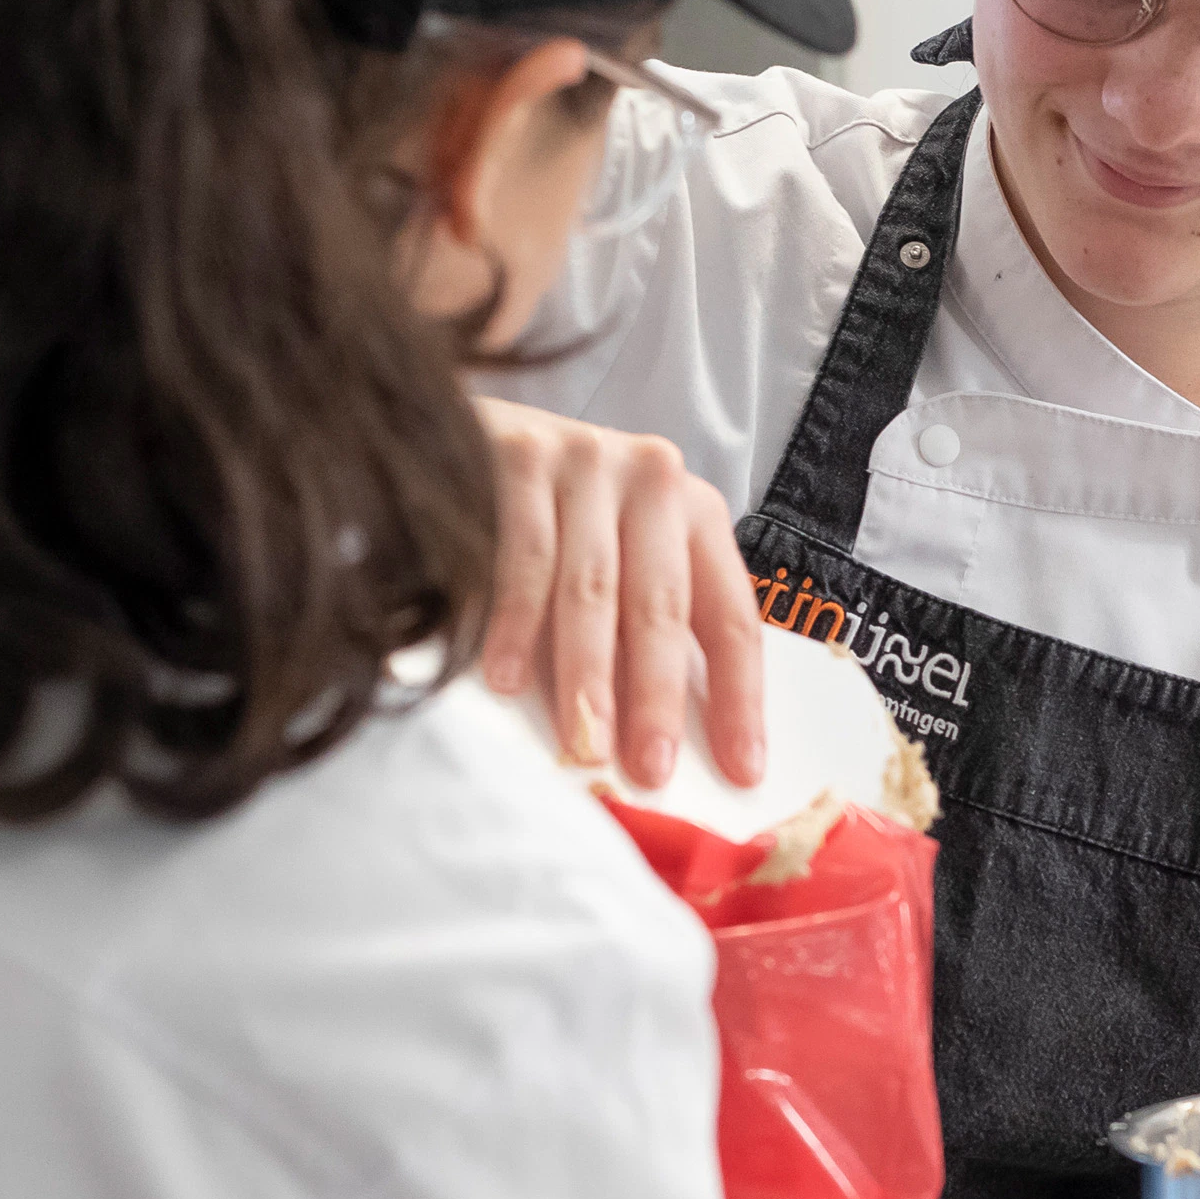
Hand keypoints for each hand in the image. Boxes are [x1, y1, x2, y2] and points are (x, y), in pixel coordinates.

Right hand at [474, 398, 766, 791]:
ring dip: (584, 676)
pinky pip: (520, 554)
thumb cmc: (553, 517)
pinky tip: (504, 679)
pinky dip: (512, 623)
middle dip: (655, 698)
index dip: (738, 699)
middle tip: (646, 770)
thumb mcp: (620, 560)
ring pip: (590, 589)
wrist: (459, 427)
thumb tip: (660, 744)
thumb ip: (645, 630)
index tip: (740, 771)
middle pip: (660, 607)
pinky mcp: (519, 454)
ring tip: (580, 742)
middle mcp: (652, 479)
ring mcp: (585, 461)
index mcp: (695, 514)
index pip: (730, 617)